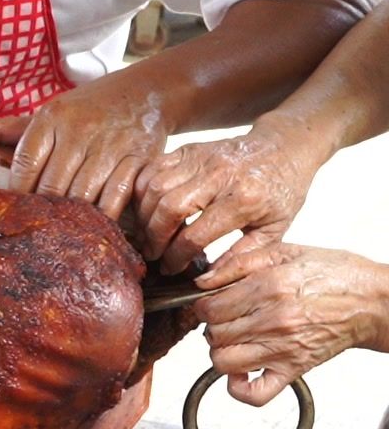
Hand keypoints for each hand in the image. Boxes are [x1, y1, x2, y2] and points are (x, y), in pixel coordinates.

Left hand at [0, 77, 170, 220]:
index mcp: (51, 119)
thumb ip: (3, 128)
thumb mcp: (46, 113)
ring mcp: (111, 146)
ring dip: (72, 221)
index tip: (13, 211)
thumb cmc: (86, 109)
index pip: (23, 165)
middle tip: (35, 233)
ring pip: (83, 198)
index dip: (16, 195)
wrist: (146, 91)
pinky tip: (96, 228)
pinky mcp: (139, 160)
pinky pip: (116, 200)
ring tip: (62, 236)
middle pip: (52, 188)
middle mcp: (80, 131)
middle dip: (42, 213)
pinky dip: (105, 218)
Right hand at [132, 122, 323, 274]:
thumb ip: (240, 257)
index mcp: (245, 199)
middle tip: (153, 254)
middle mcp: (220, 175)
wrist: (286, 147)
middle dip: (154, 238)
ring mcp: (202, 158)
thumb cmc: (281, 190)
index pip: (196, 235)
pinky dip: (142, 191)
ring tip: (148, 234)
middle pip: (169, 209)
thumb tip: (207, 281)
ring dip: (144, 216)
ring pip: (155, 188)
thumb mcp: (273, 229)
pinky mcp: (190, 149)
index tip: (171, 268)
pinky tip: (148, 209)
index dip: (177, 257)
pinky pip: (153, 168)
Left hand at [192, 242, 388, 404]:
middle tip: (227, 320)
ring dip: (221, 352)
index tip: (211, 303)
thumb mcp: (286, 251)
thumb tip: (202, 280)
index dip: (203, 305)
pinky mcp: (293, 369)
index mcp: (270, 287)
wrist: (373, 301)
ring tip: (234, 341)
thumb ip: (240, 262)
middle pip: (213, 333)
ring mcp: (282, 348)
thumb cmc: (336, 275)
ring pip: (222, 361)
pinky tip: (242, 372)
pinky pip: (255, 393)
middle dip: (212, 326)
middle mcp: (273, 319)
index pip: (208, 306)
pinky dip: (239, 388)